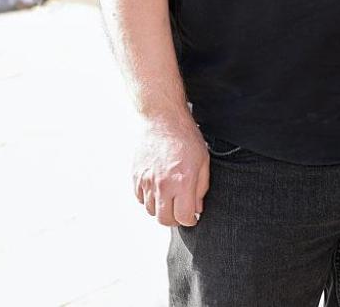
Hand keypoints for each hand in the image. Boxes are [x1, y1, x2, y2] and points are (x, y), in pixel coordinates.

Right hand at [132, 113, 209, 228]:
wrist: (163, 120)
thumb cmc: (186, 137)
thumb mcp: (203, 161)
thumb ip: (201, 188)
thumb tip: (196, 208)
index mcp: (182, 181)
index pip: (183, 217)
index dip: (190, 220)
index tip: (192, 217)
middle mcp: (162, 185)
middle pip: (164, 219)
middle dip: (175, 220)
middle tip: (181, 212)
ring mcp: (146, 181)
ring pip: (151, 211)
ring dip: (161, 209)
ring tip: (170, 199)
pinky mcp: (136, 177)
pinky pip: (140, 199)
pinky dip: (148, 199)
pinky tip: (158, 190)